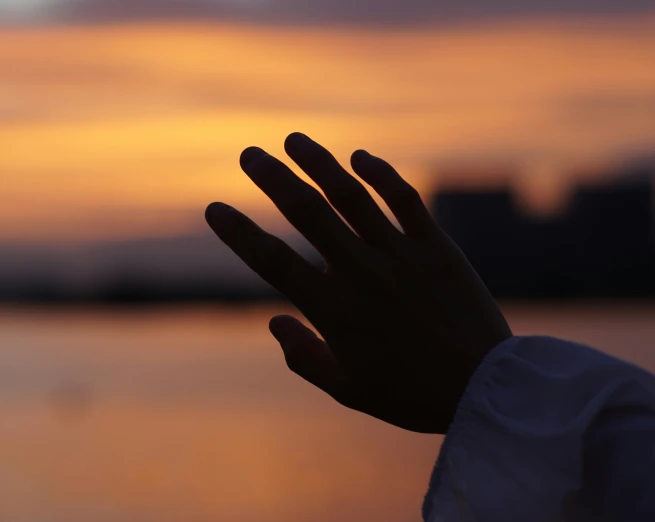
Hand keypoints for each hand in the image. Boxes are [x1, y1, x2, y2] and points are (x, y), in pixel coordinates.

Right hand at [205, 133, 511, 433]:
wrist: (486, 389)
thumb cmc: (412, 395)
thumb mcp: (348, 390)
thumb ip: (304, 357)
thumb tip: (276, 322)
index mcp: (334, 310)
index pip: (273, 261)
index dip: (239, 232)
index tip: (213, 208)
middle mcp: (362, 273)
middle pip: (308, 213)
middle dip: (272, 179)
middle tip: (248, 154)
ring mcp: (402, 255)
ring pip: (352, 196)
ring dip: (318, 163)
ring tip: (292, 140)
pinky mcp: (437, 247)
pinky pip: (406, 200)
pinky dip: (381, 174)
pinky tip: (359, 157)